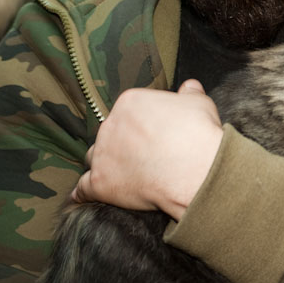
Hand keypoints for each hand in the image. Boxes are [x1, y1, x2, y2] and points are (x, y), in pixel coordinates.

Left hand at [73, 80, 223, 220]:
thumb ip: (190, 94)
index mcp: (130, 103)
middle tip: (144, 156)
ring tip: (124, 175)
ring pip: (95, 157)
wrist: (197, 169)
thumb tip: (190, 86)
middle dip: (122, 144)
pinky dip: (86, 192)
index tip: (153, 135)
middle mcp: (110, 125)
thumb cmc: (199, 134)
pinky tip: (87, 196)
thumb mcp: (200, 105)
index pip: (127, 113)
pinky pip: (83, 188)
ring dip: (105, 165)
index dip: (140, 125)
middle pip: (109, 134)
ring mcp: (103, 154)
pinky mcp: (100, 182)